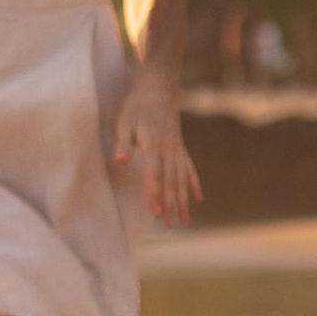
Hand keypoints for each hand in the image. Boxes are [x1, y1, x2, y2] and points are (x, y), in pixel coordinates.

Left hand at [114, 76, 200, 226]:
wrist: (160, 89)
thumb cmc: (138, 106)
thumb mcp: (124, 120)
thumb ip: (123, 142)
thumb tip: (119, 160)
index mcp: (153, 145)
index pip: (154, 174)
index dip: (154, 193)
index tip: (156, 211)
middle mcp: (169, 150)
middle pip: (170, 182)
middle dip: (170, 205)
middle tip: (171, 226)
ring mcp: (177, 150)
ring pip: (181, 180)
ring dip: (182, 201)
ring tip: (184, 221)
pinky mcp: (181, 148)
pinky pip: (189, 169)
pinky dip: (193, 184)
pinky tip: (198, 199)